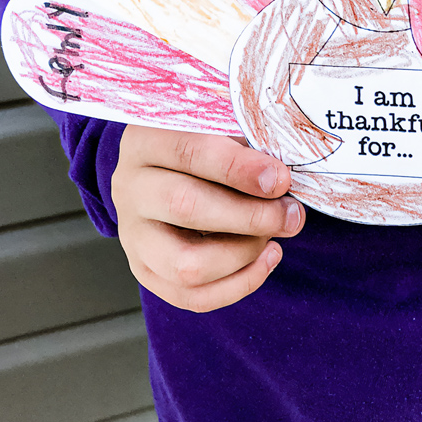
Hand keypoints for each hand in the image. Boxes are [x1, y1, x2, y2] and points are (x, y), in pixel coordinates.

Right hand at [111, 125, 304, 311]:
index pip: (189, 152)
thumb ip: (248, 142)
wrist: (169, 168)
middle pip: (185, 207)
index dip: (239, 169)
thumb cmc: (206, 142)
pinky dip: (238, 284)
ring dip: (243, 254)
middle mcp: (131, 187)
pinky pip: (191, 297)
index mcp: (146, 140)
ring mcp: (133, 235)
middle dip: (249, 216)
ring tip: (274, 235)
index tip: (280, 180)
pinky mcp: (146, 270)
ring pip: (185, 264)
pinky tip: (267, 257)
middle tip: (290, 214)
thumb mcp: (220, 125)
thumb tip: (280, 180)